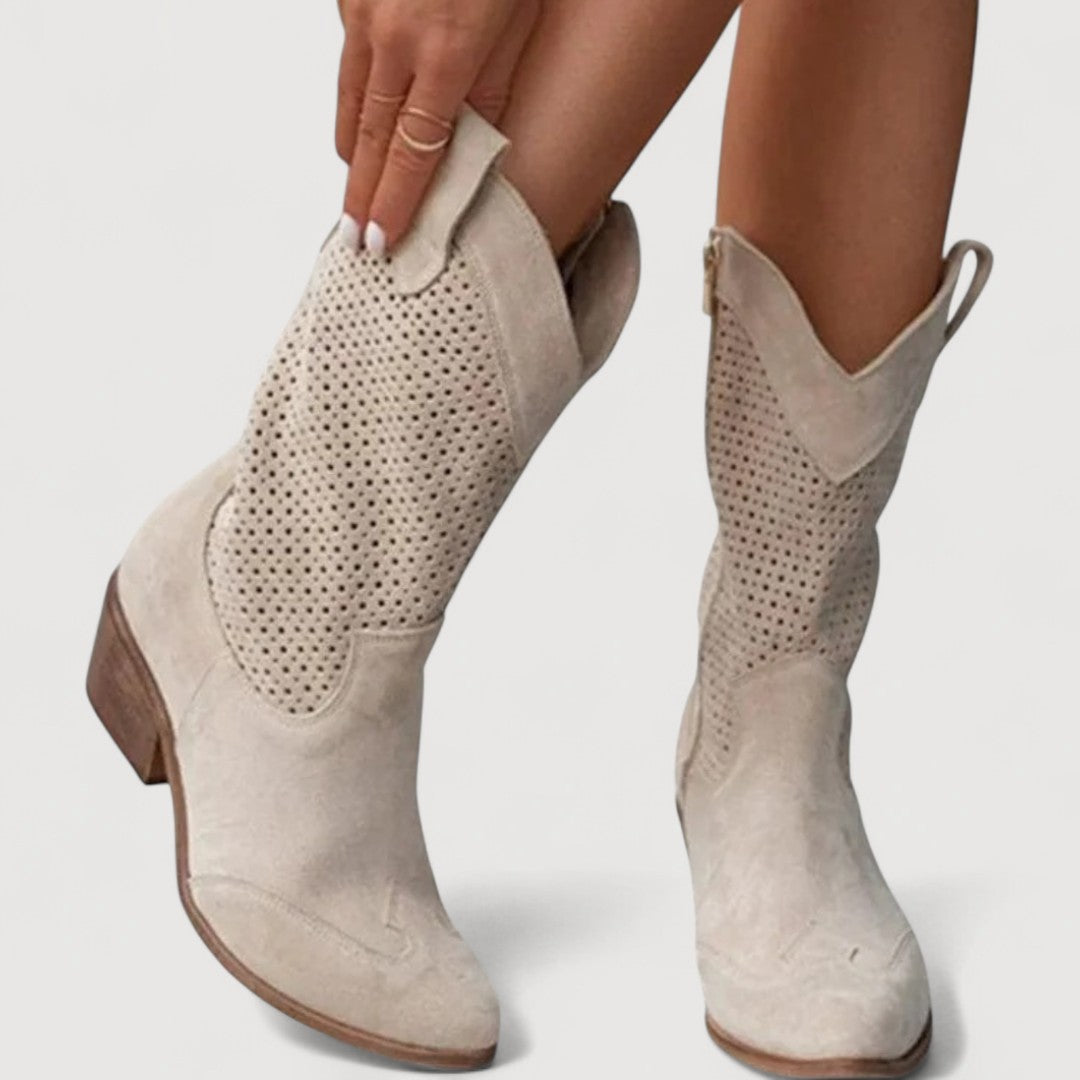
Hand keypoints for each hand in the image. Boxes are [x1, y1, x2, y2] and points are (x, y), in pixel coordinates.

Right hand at [335, 0, 538, 253]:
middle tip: (354, 236)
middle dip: (361, 193)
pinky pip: (349, 56)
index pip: (414, 150)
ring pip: (352, 98)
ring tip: (354, 192)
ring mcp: (365, 10)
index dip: (396, 200)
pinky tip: (358, 120)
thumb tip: (478, 140)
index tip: (383, 237)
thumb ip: (494, 81)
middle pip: (373, 136)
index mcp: (446, 49)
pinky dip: (354, 94)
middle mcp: (395, 34)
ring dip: (353, 151)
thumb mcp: (517, 17)